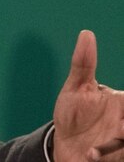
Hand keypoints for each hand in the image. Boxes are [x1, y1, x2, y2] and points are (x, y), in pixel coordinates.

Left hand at [53, 30, 123, 160]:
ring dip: (120, 143)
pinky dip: (106, 154)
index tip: (123, 102)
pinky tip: (90, 154)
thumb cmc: (74, 114)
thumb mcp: (75, 88)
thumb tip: (86, 33)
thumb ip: (83, 64)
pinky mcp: (117, 156)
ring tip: (105, 140)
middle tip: (121, 124)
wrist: (65, 145)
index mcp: (123, 103)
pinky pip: (119, 156)